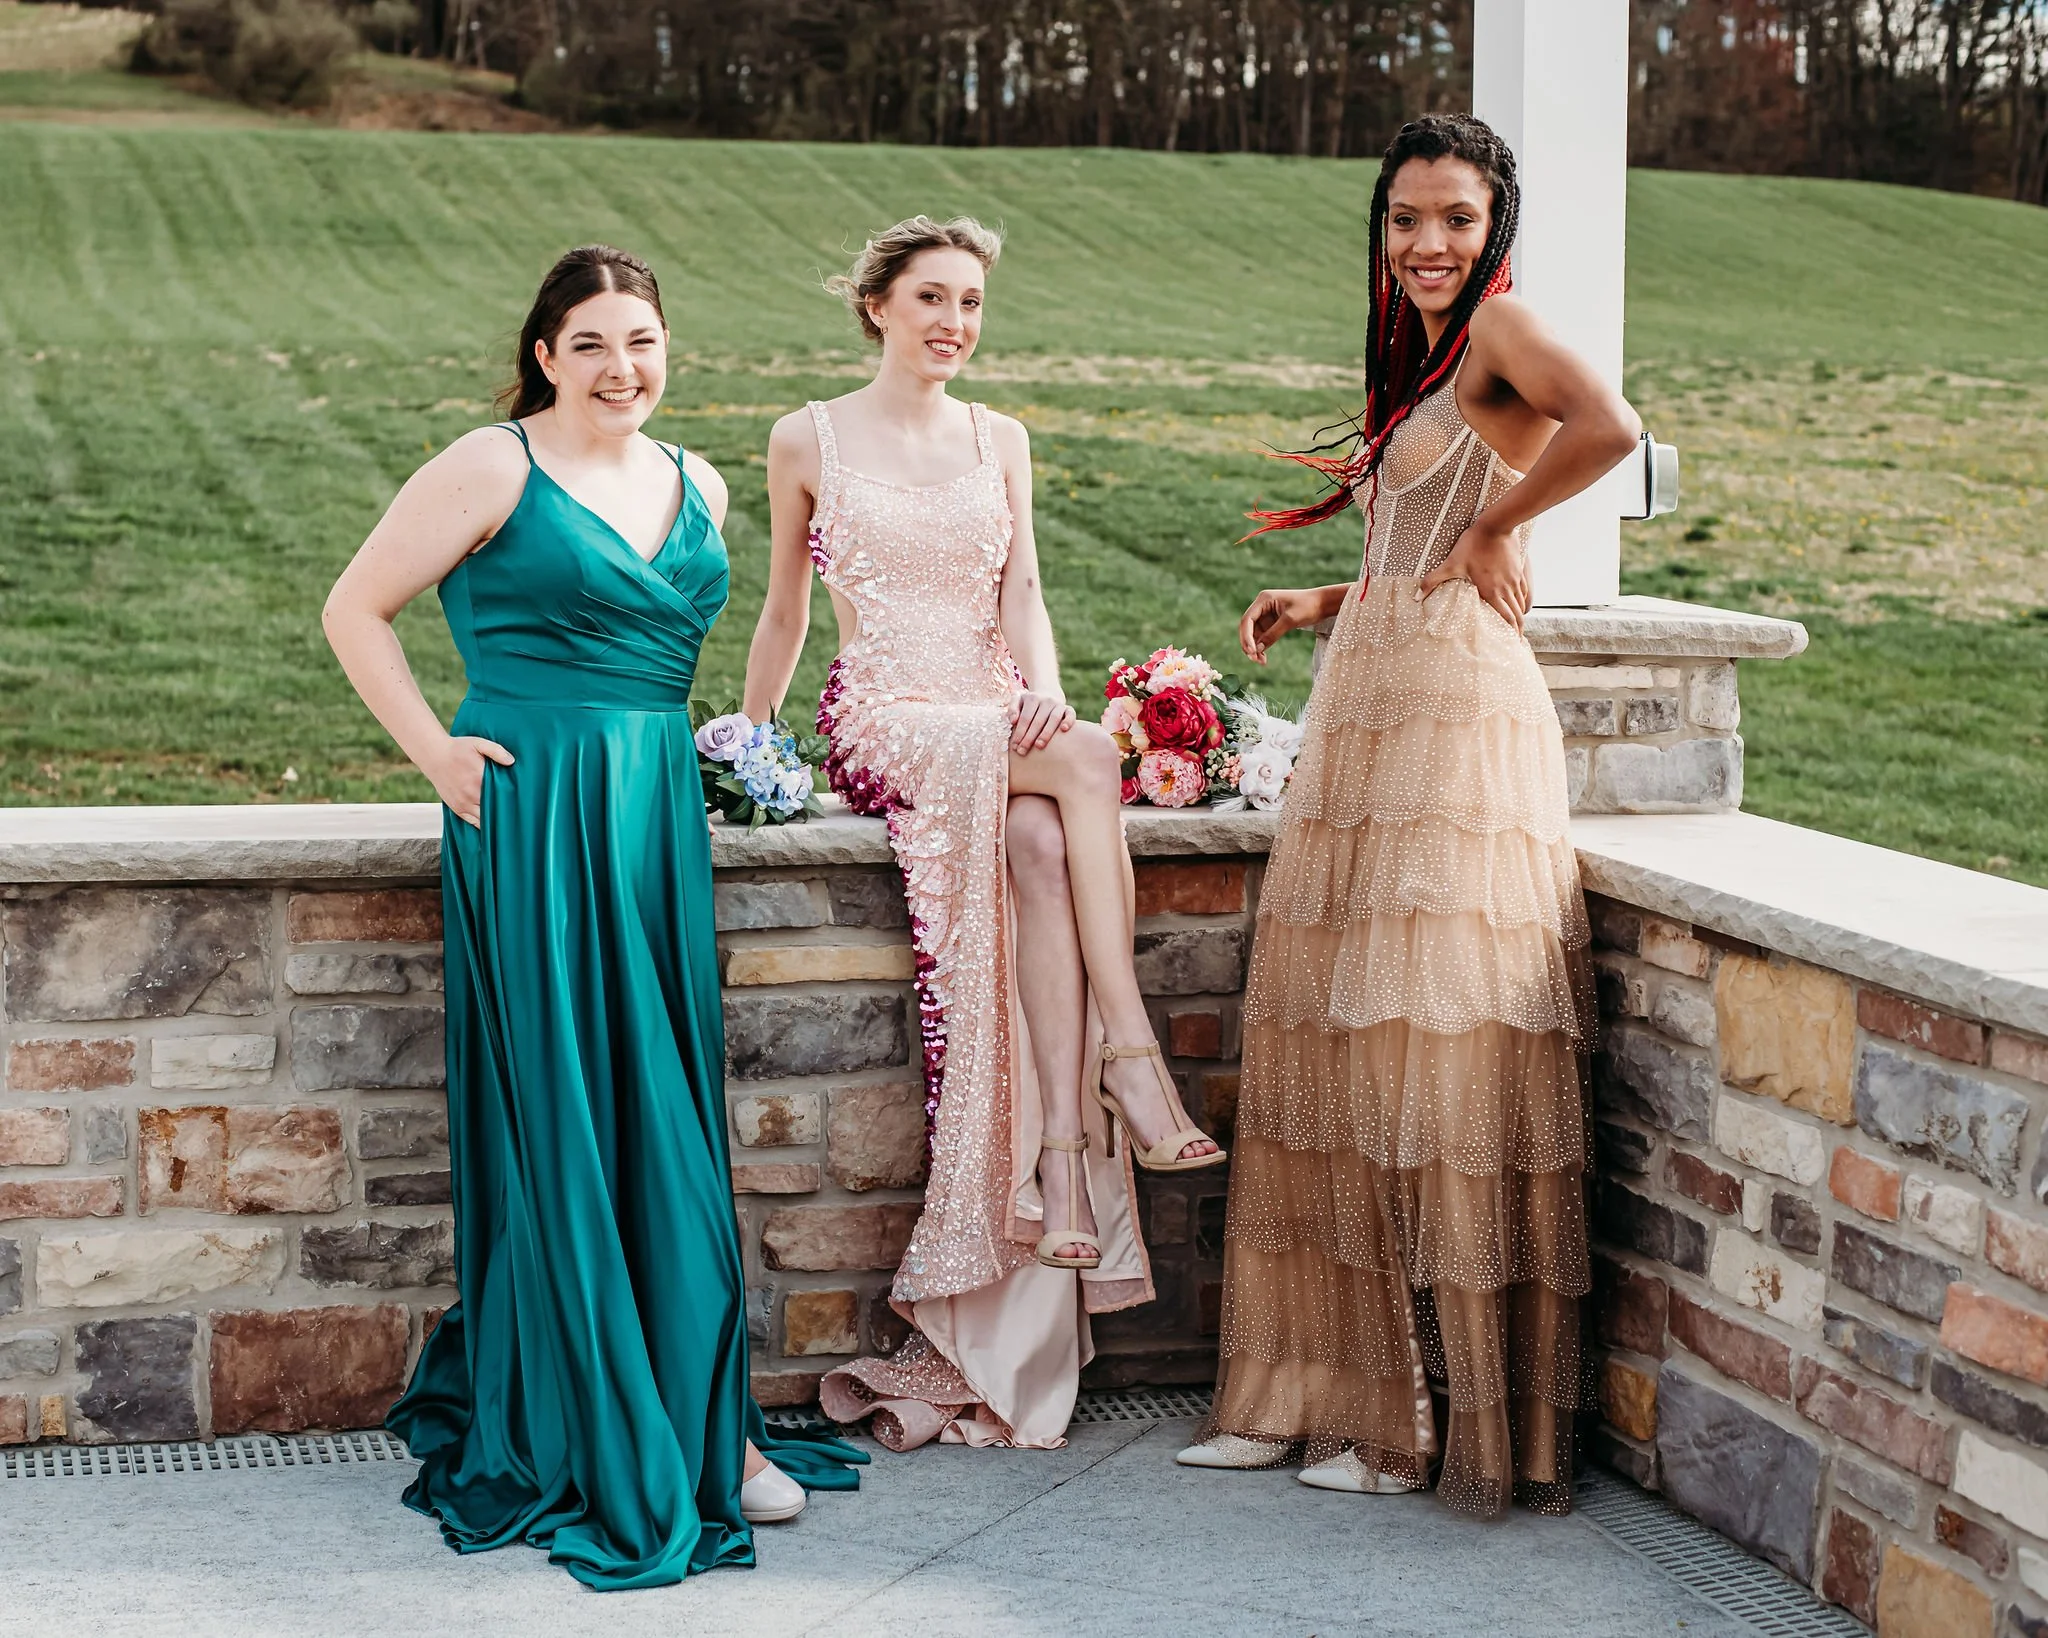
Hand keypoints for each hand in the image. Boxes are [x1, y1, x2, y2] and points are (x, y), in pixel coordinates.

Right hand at [423, 735, 514, 825]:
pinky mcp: (456, 807)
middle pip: (494, 810)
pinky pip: (472, 822)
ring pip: (484, 820)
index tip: (523, 803)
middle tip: (518, 815)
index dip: (513, 800)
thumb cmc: (458, 748)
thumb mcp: (478, 743)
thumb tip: (511, 761)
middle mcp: (471, 794)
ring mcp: (463, 803)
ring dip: (494, 821)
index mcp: (479, 778)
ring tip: (506, 821)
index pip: (502, 795)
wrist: (434, 755)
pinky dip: (482, 824)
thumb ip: (496, 751)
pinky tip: (491, 824)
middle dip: (506, 813)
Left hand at [1008, 690, 1074, 753]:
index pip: (1025, 718)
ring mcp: (1058, 704)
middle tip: (1023, 751)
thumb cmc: (1029, 705)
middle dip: (1029, 737)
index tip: (1015, 746)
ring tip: (1039, 746)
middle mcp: (1046, 700)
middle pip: (1037, 721)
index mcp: (1032, 698)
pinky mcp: (1068, 708)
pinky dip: (1069, 721)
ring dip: (1046, 733)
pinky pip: (1071, 714)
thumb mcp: (1018, 701)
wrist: (1048, 695)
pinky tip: (1064, 730)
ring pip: (1054, 719)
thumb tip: (1013, 721)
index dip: (1019, 732)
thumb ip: (1012, 709)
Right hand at [1238, 587, 1318, 664]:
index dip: (1246, 636)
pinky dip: (1262, 647)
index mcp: (1264, 599)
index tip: (1251, 651)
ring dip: (1255, 648)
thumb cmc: (1308, 606)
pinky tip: (1264, 658)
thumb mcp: (1290, 620)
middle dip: (1249, 644)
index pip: (1247, 619)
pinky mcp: (1272, 623)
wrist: (1323, 603)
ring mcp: (1266, 615)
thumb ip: (1273, 634)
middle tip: (1254, 659)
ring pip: (1253, 634)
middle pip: (1247, 628)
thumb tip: (1258, 649)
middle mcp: (1262, 606)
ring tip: (1261, 661)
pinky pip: (1262, 637)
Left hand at [1419, 517, 1528, 632]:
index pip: (1505, 618)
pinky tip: (1522, 604)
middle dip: (1517, 630)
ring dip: (1521, 617)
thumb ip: (1434, 580)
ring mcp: (1514, 580)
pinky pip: (1524, 590)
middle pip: (1517, 616)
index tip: (1511, 644)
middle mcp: (1506, 589)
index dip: (1509, 633)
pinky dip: (1524, 601)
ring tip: (1519, 627)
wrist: (1496, 526)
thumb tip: (1417, 596)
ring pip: (1522, 604)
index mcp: (1492, 592)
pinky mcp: (1519, 570)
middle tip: (1516, 642)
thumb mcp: (1451, 563)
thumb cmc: (1473, 545)